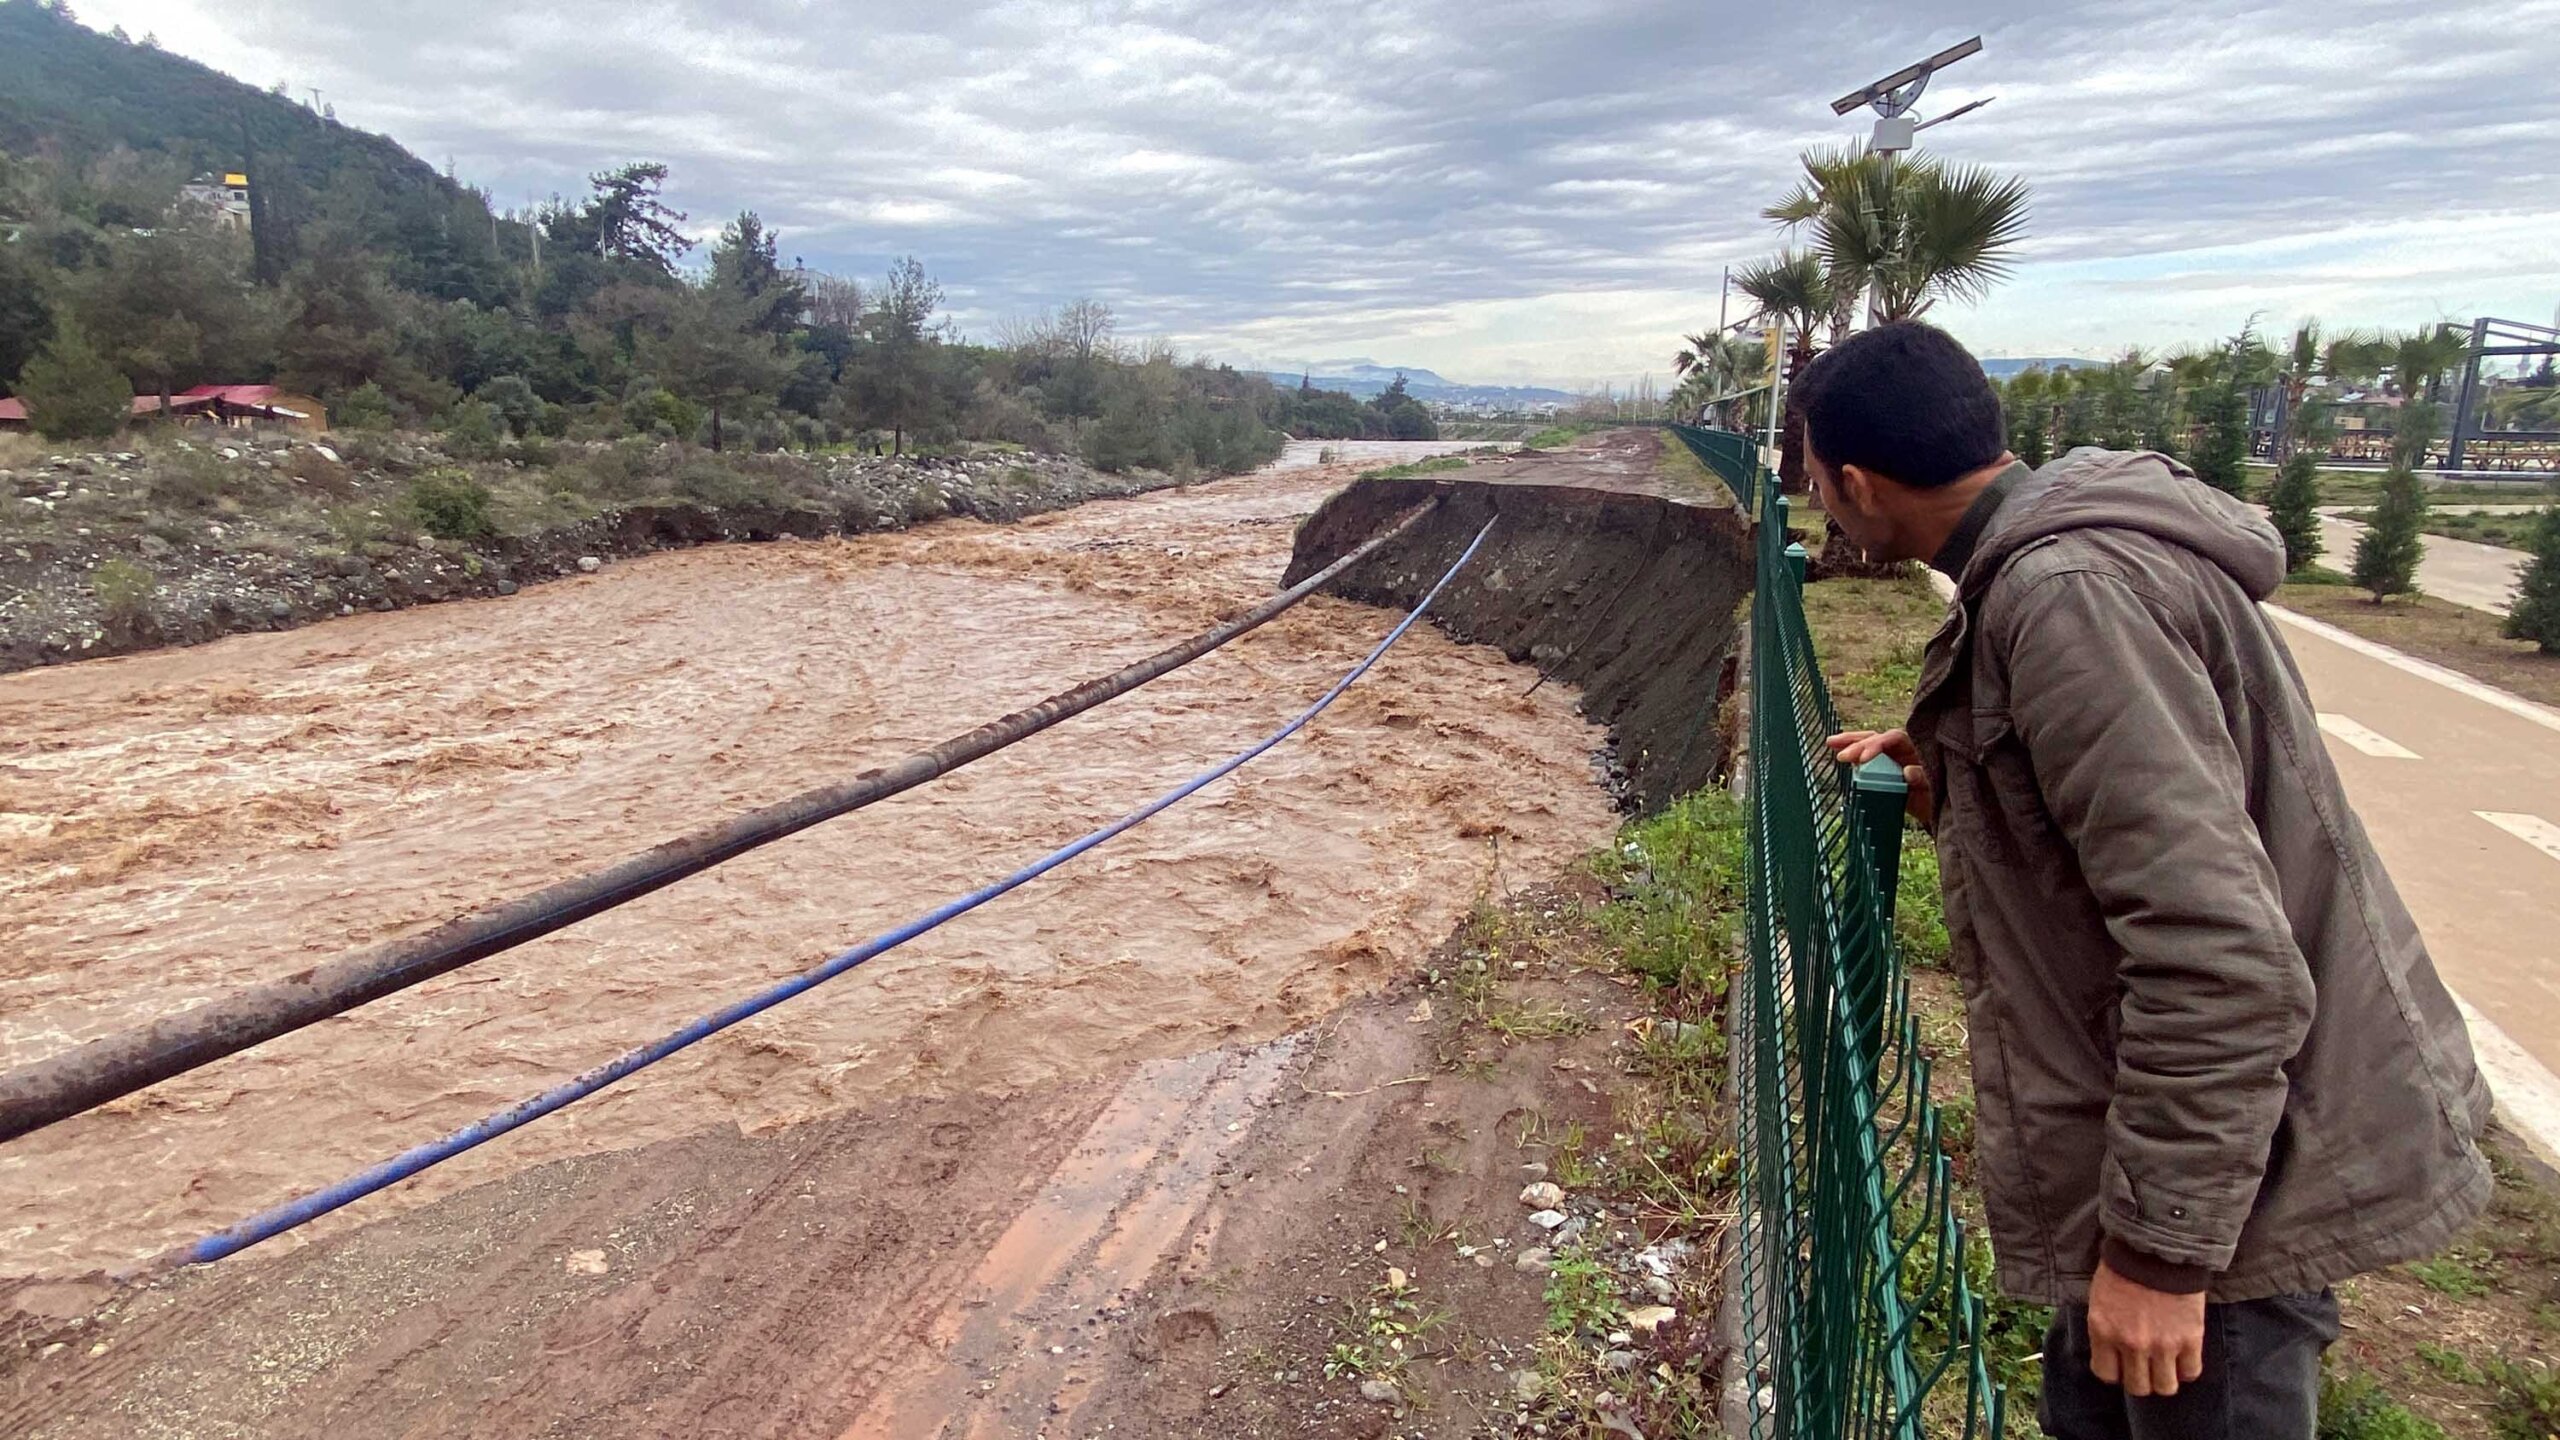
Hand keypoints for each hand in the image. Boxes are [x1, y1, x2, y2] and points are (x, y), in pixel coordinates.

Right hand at [1824, 729, 1932, 825]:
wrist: (1941, 807)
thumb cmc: (1941, 793)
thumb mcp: (1936, 786)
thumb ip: (1923, 777)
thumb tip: (1907, 772)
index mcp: (1914, 747)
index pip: (1893, 738)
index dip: (1876, 746)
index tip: (1863, 759)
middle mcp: (1901, 749)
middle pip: (1876, 738)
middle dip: (1857, 745)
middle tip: (1841, 756)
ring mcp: (1890, 758)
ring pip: (1868, 744)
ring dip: (1849, 743)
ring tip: (1831, 743)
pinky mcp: (1882, 770)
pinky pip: (1866, 760)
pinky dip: (1853, 756)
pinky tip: (1838, 753)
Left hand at [2086, 1259, 2205, 1397]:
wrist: (2158, 1248)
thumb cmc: (2124, 1268)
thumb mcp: (2100, 1299)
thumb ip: (2106, 1330)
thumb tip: (2112, 1353)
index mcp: (2103, 1331)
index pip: (2107, 1375)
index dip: (2116, 1372)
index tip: (2122, 1364)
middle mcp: (2131, 1344)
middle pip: (2138, 1387)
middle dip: (2141, 1379)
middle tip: (2146, 1366)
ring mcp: (2162, 1344)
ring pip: (2165, 1387)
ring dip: (2165, 1378)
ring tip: (2166, 1364)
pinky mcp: (2190, 1339)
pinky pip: (2191, 1372)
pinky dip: (2187, 1368)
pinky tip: (2183, 1355)